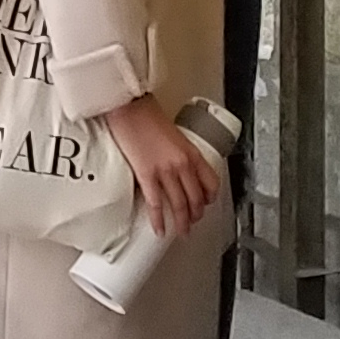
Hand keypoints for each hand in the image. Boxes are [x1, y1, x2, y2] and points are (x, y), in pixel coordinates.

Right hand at [103, 96, 221, 238]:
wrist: (128, 107)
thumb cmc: (146, 114)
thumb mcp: (172, 133)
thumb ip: (177, 151)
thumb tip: (174, 164)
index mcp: (191, 152)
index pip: (211, 182)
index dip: (210, 197)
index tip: (206, 203)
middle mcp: (183, 164)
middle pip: (196, 198)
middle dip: (195, 214)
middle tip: (192, 221)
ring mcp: (166, 172)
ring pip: (180, 205)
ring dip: (182, 222)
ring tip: (181, 231)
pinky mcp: (147, 176)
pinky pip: (156, 204)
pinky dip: (159, 220)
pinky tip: (160, 229)